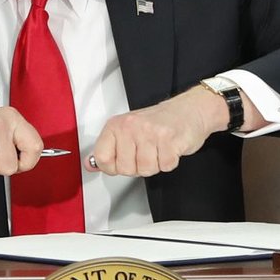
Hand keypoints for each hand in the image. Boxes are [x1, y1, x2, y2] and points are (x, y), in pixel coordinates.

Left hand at [87, 87, 226, 176]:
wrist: (190, 110)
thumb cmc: (159, 121)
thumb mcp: (128, 130)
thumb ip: (109, 148)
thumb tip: (90, 165)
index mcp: (117, 125)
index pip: (102, 158)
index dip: (113, 167)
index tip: (121, 160)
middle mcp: (131, 126)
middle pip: (125, 169)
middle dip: (137, 167)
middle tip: (146, 152)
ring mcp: (151, 132)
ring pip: (145, 169)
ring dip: (155, 165)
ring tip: (159, 149)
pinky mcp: (170, 140)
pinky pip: (165, 166)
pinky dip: (169, 162)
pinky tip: (169, 149)